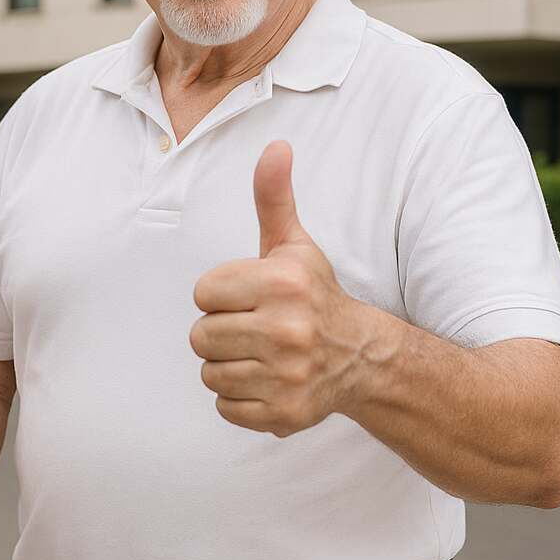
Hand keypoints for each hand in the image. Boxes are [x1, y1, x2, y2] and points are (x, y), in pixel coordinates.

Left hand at [190, 140, 369, 437]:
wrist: (359, 355)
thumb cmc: (313, 293)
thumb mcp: (293, 243)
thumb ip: (273, 196)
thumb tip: (276, 145)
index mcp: (282, 283)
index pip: (202, 293)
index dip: (219, 294)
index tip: (249, 296)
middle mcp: (287, 329)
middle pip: (200, 336)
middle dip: (219, 331)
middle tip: (252, 327)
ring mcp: (287, 376)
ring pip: (209, 374)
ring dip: (227, 365)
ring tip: (258, 353)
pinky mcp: (283, 414)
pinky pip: (225, 408)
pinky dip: (238, 398)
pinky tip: (265, 379)